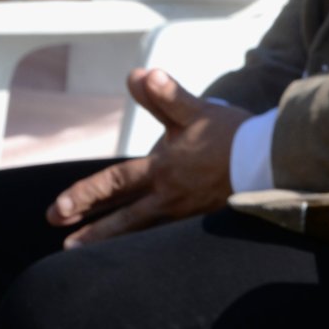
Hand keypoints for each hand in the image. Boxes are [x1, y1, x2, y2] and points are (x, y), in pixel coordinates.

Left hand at [47, 68, 247, 247]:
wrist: (271, 160)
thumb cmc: (231, 135)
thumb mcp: (195, 110)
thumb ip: (165, 95)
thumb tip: (139, 74)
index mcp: (163, 168)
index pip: (115, 183)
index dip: (85, 195)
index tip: (58, 209)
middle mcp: (169, 195)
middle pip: (124, 217)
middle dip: (93, 231)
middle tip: (65, 246)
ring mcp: (186, 211)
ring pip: (143, 230)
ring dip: (113, 242)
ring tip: (89, 254)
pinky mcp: (203, 219)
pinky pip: (167, 236)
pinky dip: (146, 244)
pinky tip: (140, 250)